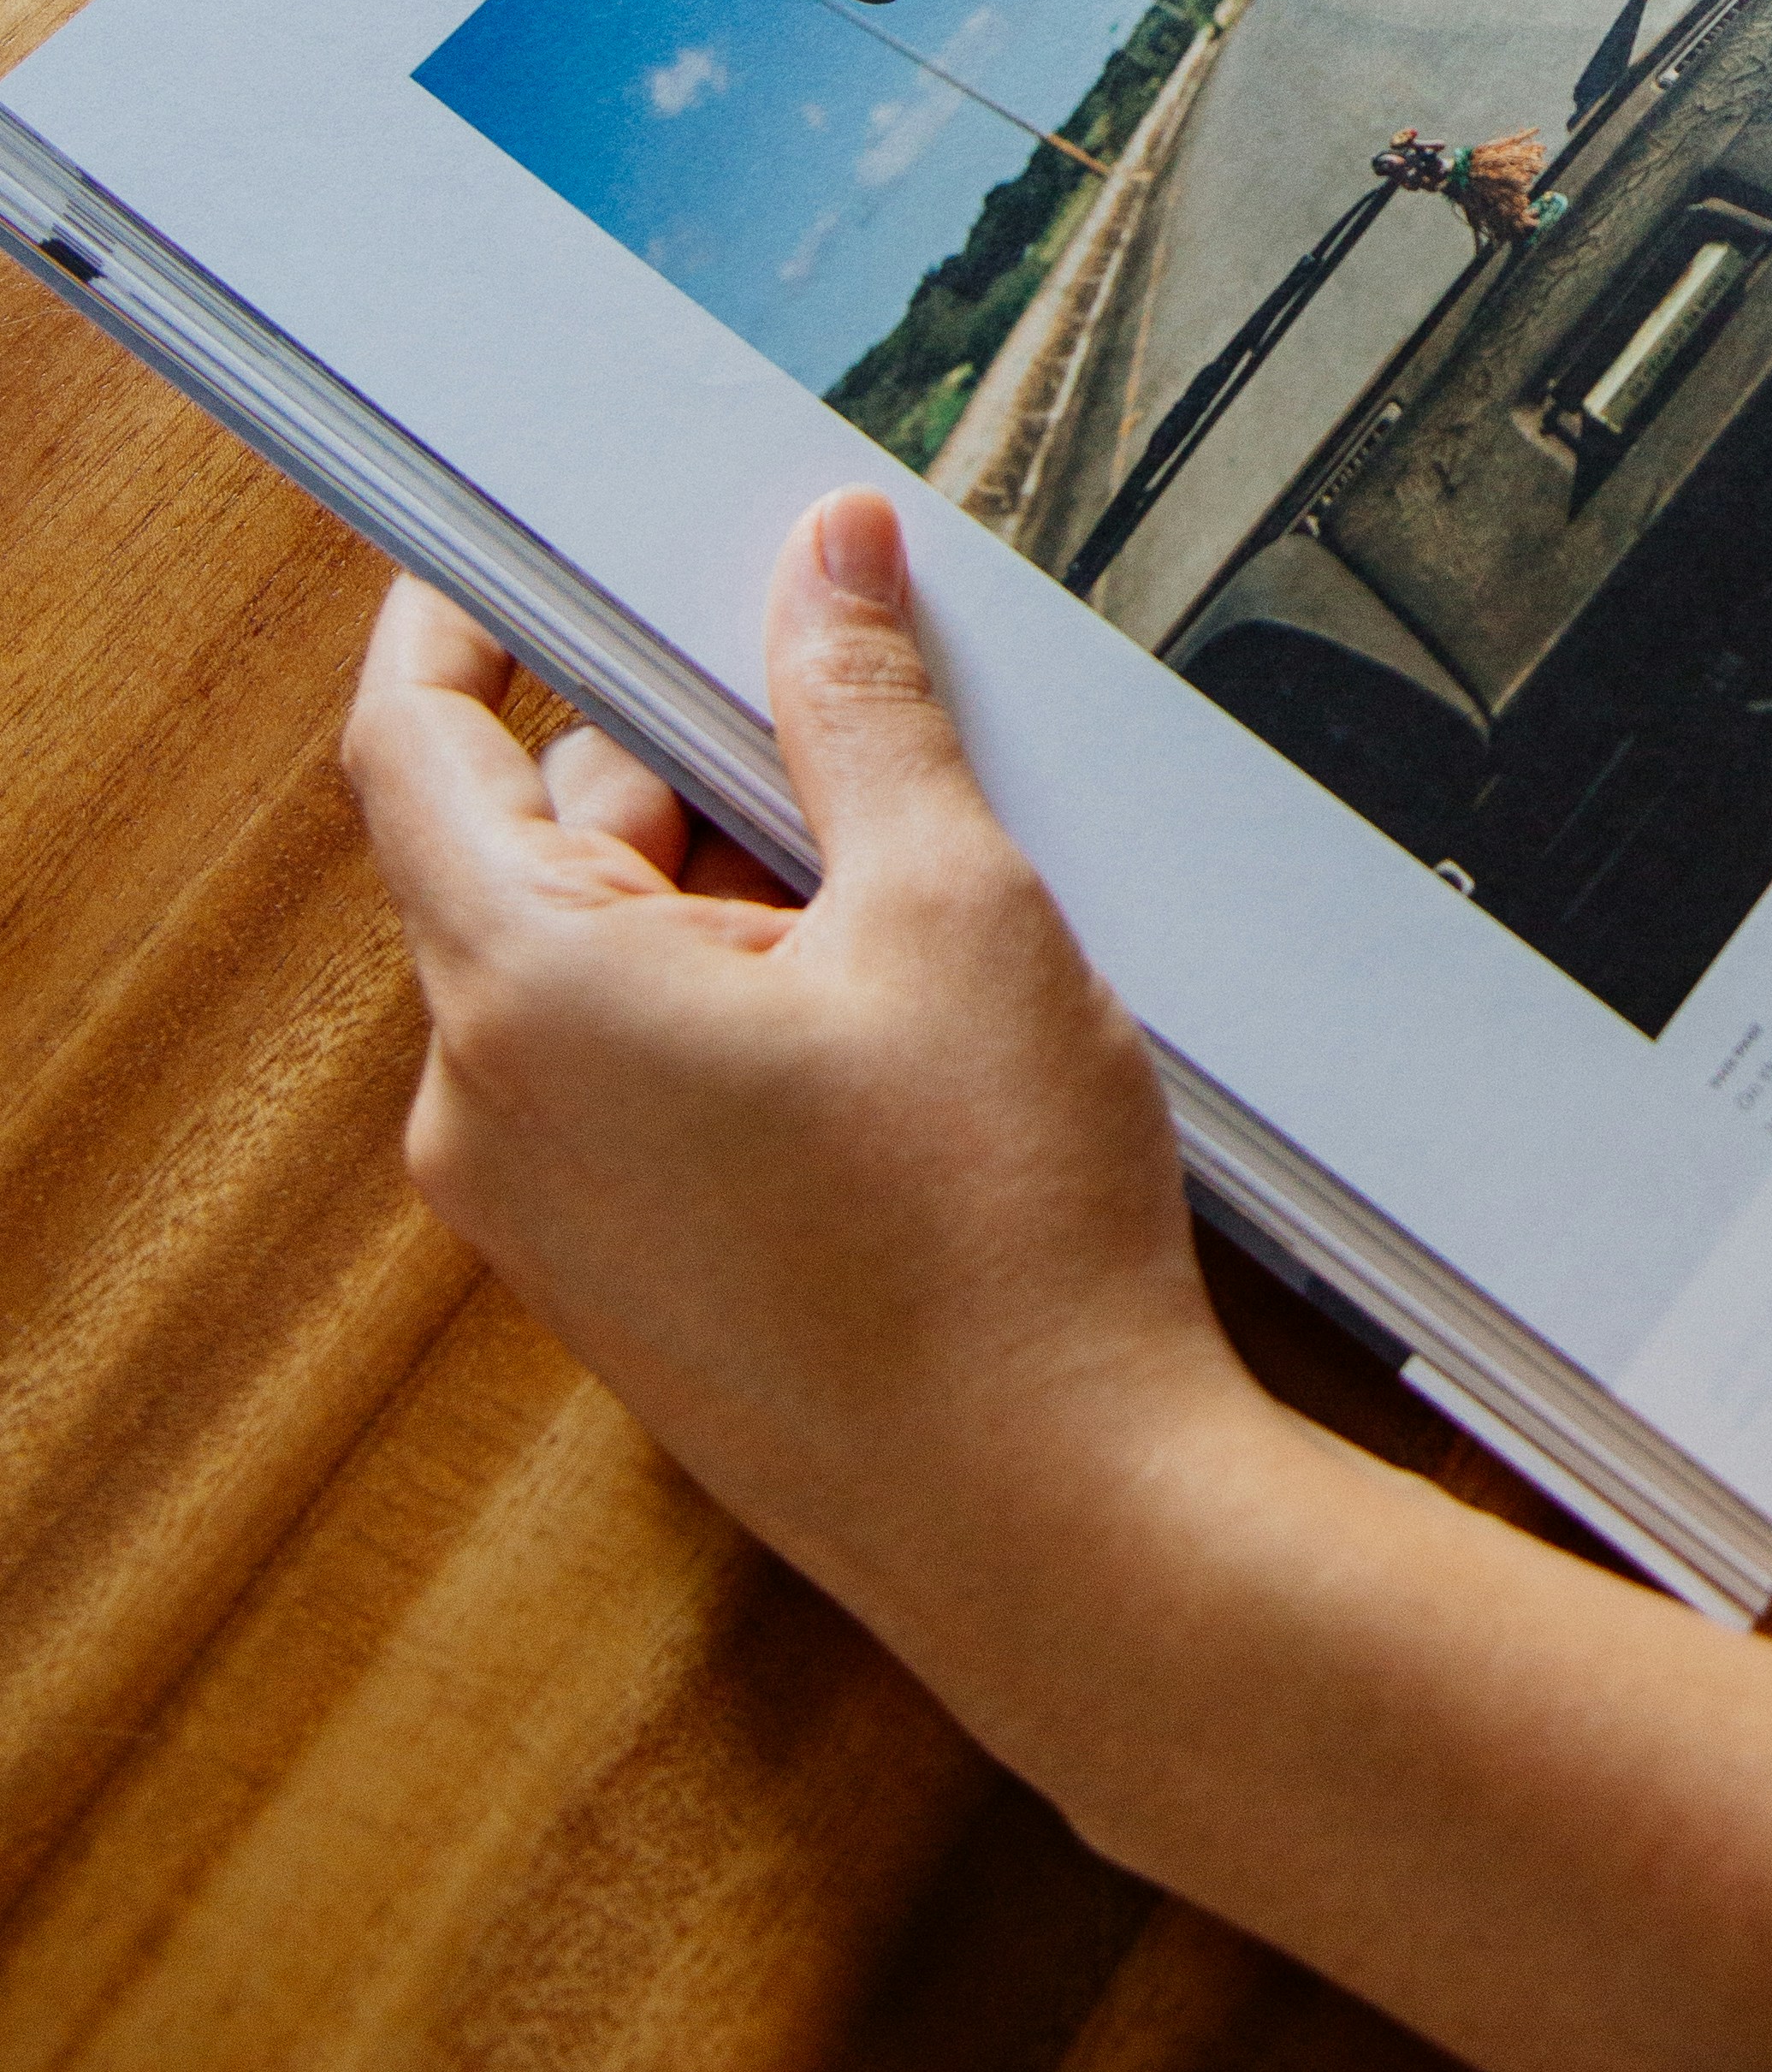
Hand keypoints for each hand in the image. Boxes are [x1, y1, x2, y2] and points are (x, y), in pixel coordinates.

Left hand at [340, 492, 1289, 1746]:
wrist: (1059, 1517)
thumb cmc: (995, 1248)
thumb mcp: (950, 902)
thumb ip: (862, 707)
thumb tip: (827, 566)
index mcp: (525, 1000)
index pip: (414, 747)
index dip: (459, 623)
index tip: (513, 554)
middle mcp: (491, 1113)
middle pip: (532, 846)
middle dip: (680, 758)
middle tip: (842, 709)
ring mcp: (548, 1210)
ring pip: (595, 961)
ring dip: (724, 887)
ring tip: (908, 899)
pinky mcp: (621, 1274)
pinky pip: (631, 1072)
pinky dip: (732, 999)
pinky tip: (890, 1014)